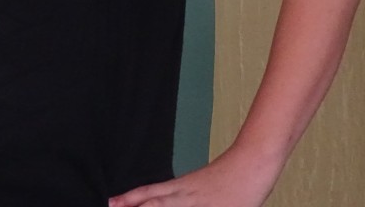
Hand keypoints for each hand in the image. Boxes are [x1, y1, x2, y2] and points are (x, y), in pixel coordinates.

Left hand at [108, 148, 278, 206]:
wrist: (252, 161)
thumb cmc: (230, 175)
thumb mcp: (202, 185)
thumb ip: (186, 195)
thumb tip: (171, 199)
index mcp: (183, 186)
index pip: (150, 192)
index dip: (130, 198)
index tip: (112, 202)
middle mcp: (187, 194)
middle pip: (154, 201)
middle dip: (133, 206)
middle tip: (112, 206)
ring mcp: (200, 203)